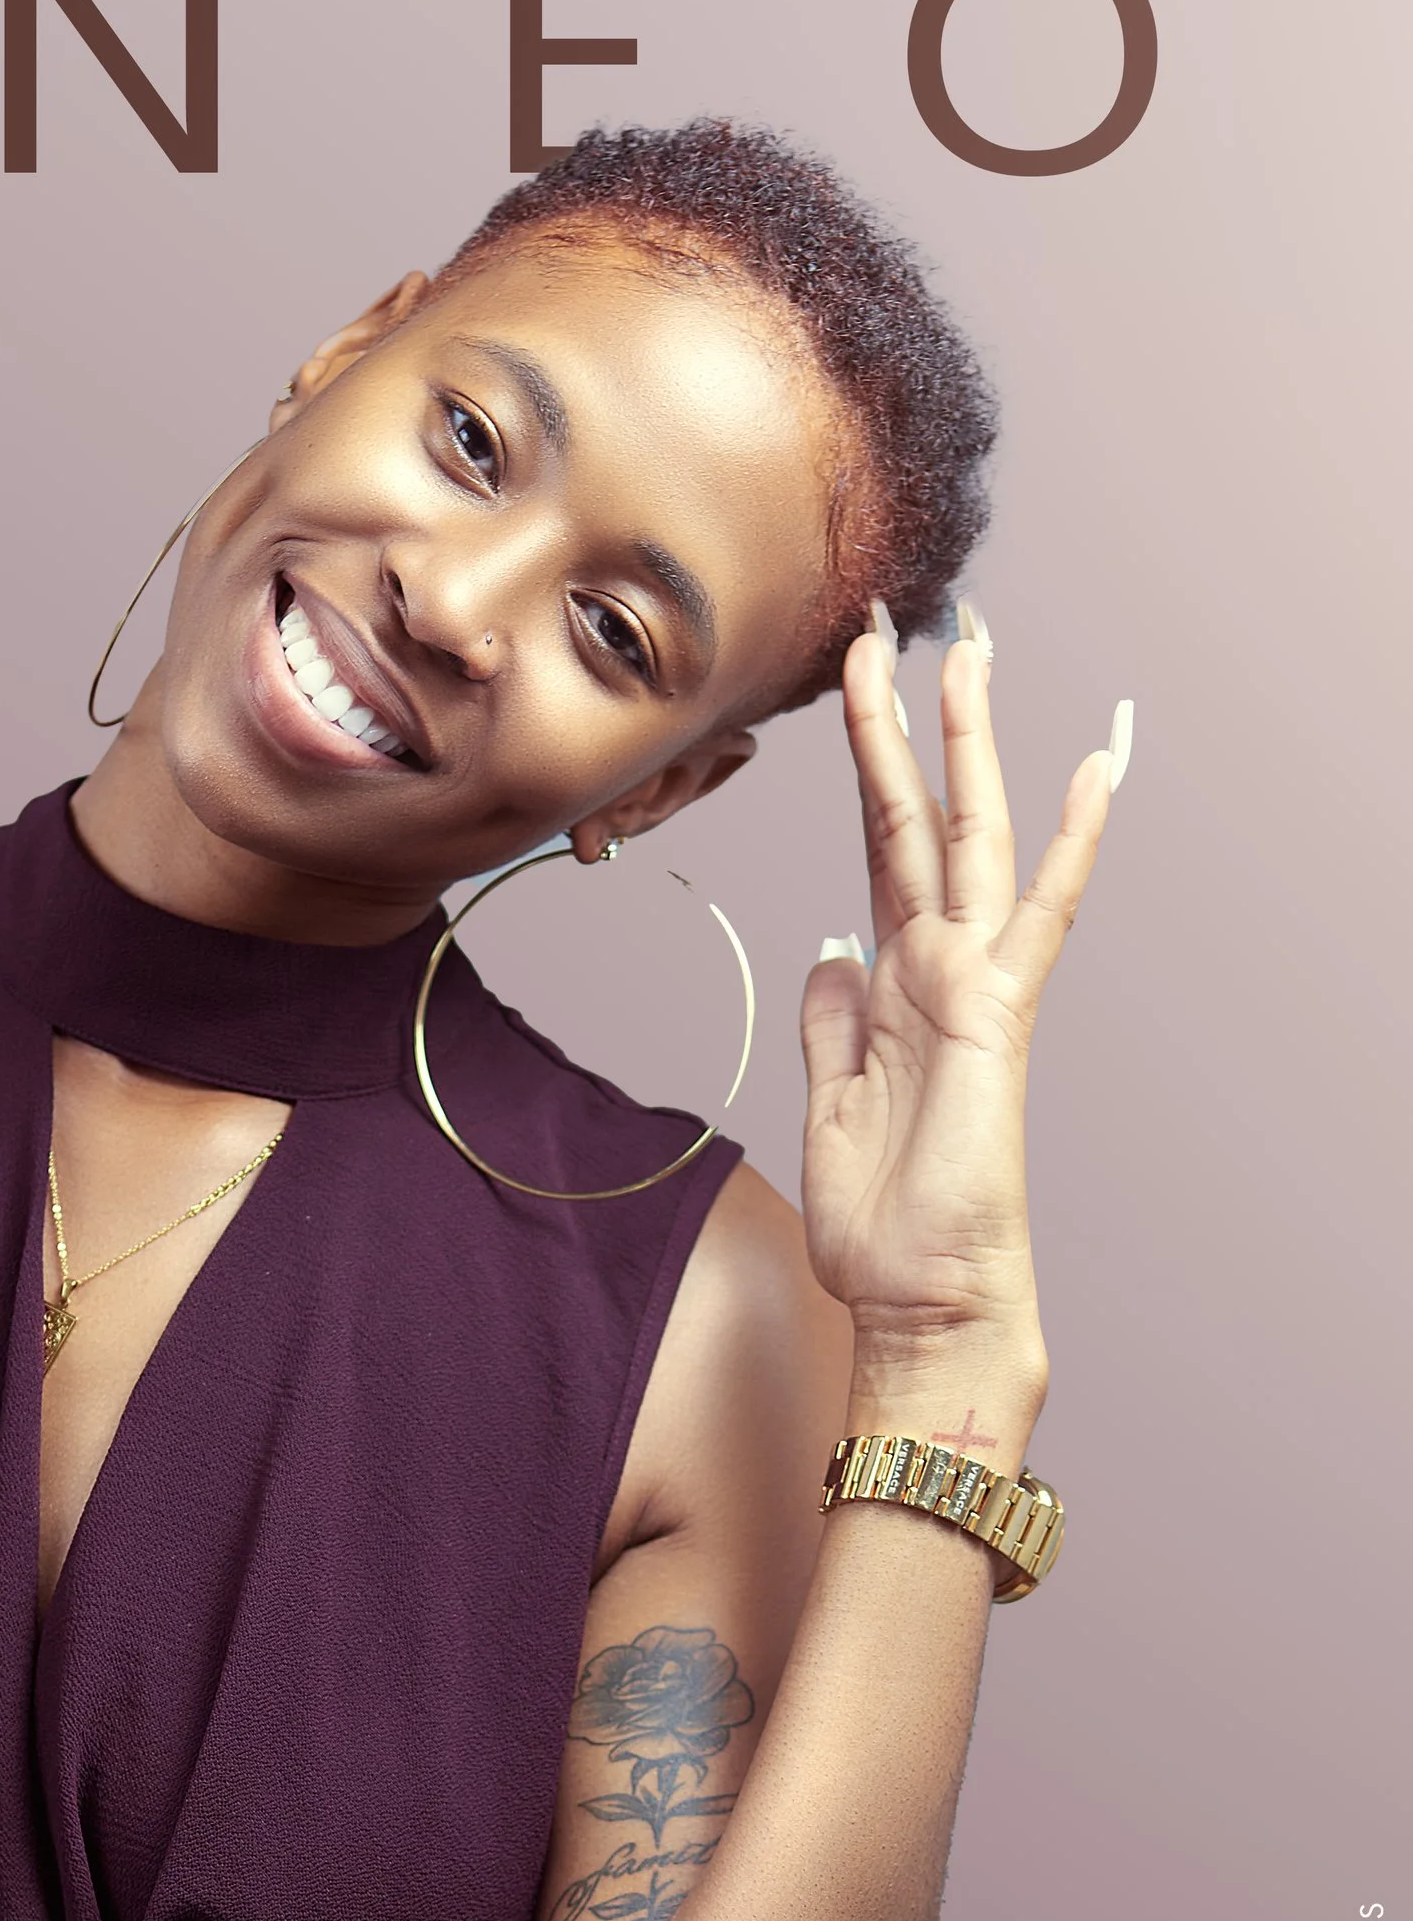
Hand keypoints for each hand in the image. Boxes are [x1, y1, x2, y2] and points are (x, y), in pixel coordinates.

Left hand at [802, 624, 1118, 1394]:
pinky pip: (1039, 910)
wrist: (919, 1300)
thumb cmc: (881, 1224)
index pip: (880, 845)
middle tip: (901, 620)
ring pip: (971, 833)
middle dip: (908, 716)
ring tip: (970, 645)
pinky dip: (1067, 839)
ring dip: (968, 740)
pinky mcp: (997, 1012)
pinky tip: (1096, 766)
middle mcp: (937, 965)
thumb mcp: (824, 1104)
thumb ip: (829, 1025)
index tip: (851, 682)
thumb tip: (829, 954)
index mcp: (890, 981)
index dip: (865, 763)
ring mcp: (973, 982)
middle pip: (922, 812)